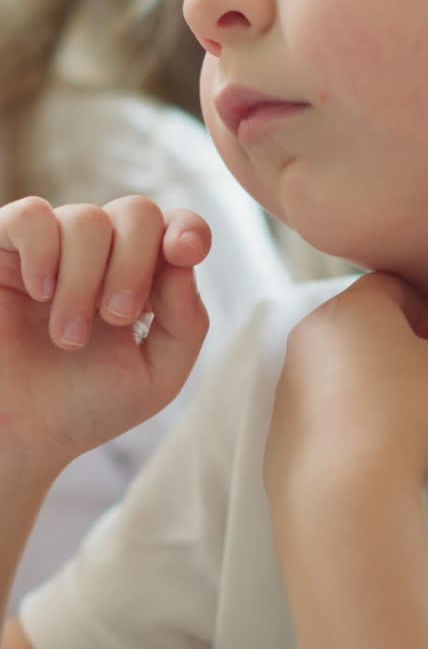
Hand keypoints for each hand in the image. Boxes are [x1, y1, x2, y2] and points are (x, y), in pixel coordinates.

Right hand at [0, 195, 209, 486]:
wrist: (18, 436)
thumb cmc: (84, 406)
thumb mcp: (156, 375)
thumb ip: (185, 320)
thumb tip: (183, 261)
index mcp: (143, 276)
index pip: (176, 225)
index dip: (188, 228)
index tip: (183, 252)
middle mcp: (100, 253)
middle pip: (137, 212)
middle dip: (134, 265)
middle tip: (116, 319)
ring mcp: (53, 246)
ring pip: (87, 219)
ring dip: (84, 281)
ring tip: (68, 336)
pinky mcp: (3, 249)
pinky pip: (31, 215)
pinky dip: (43, 251)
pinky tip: (40, 292)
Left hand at [265, 272, 427, 500]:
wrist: (342, 496)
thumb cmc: (400, 421)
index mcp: (350, 308)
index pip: (395, 285)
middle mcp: (312, 334)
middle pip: (368, 323)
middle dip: (408, 344)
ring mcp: (291, 380)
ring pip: (346, 363)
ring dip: (379, 378)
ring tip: (413, 414)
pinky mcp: (283, 423)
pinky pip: (325, 402)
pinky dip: (352, 411)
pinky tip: (380, 442)